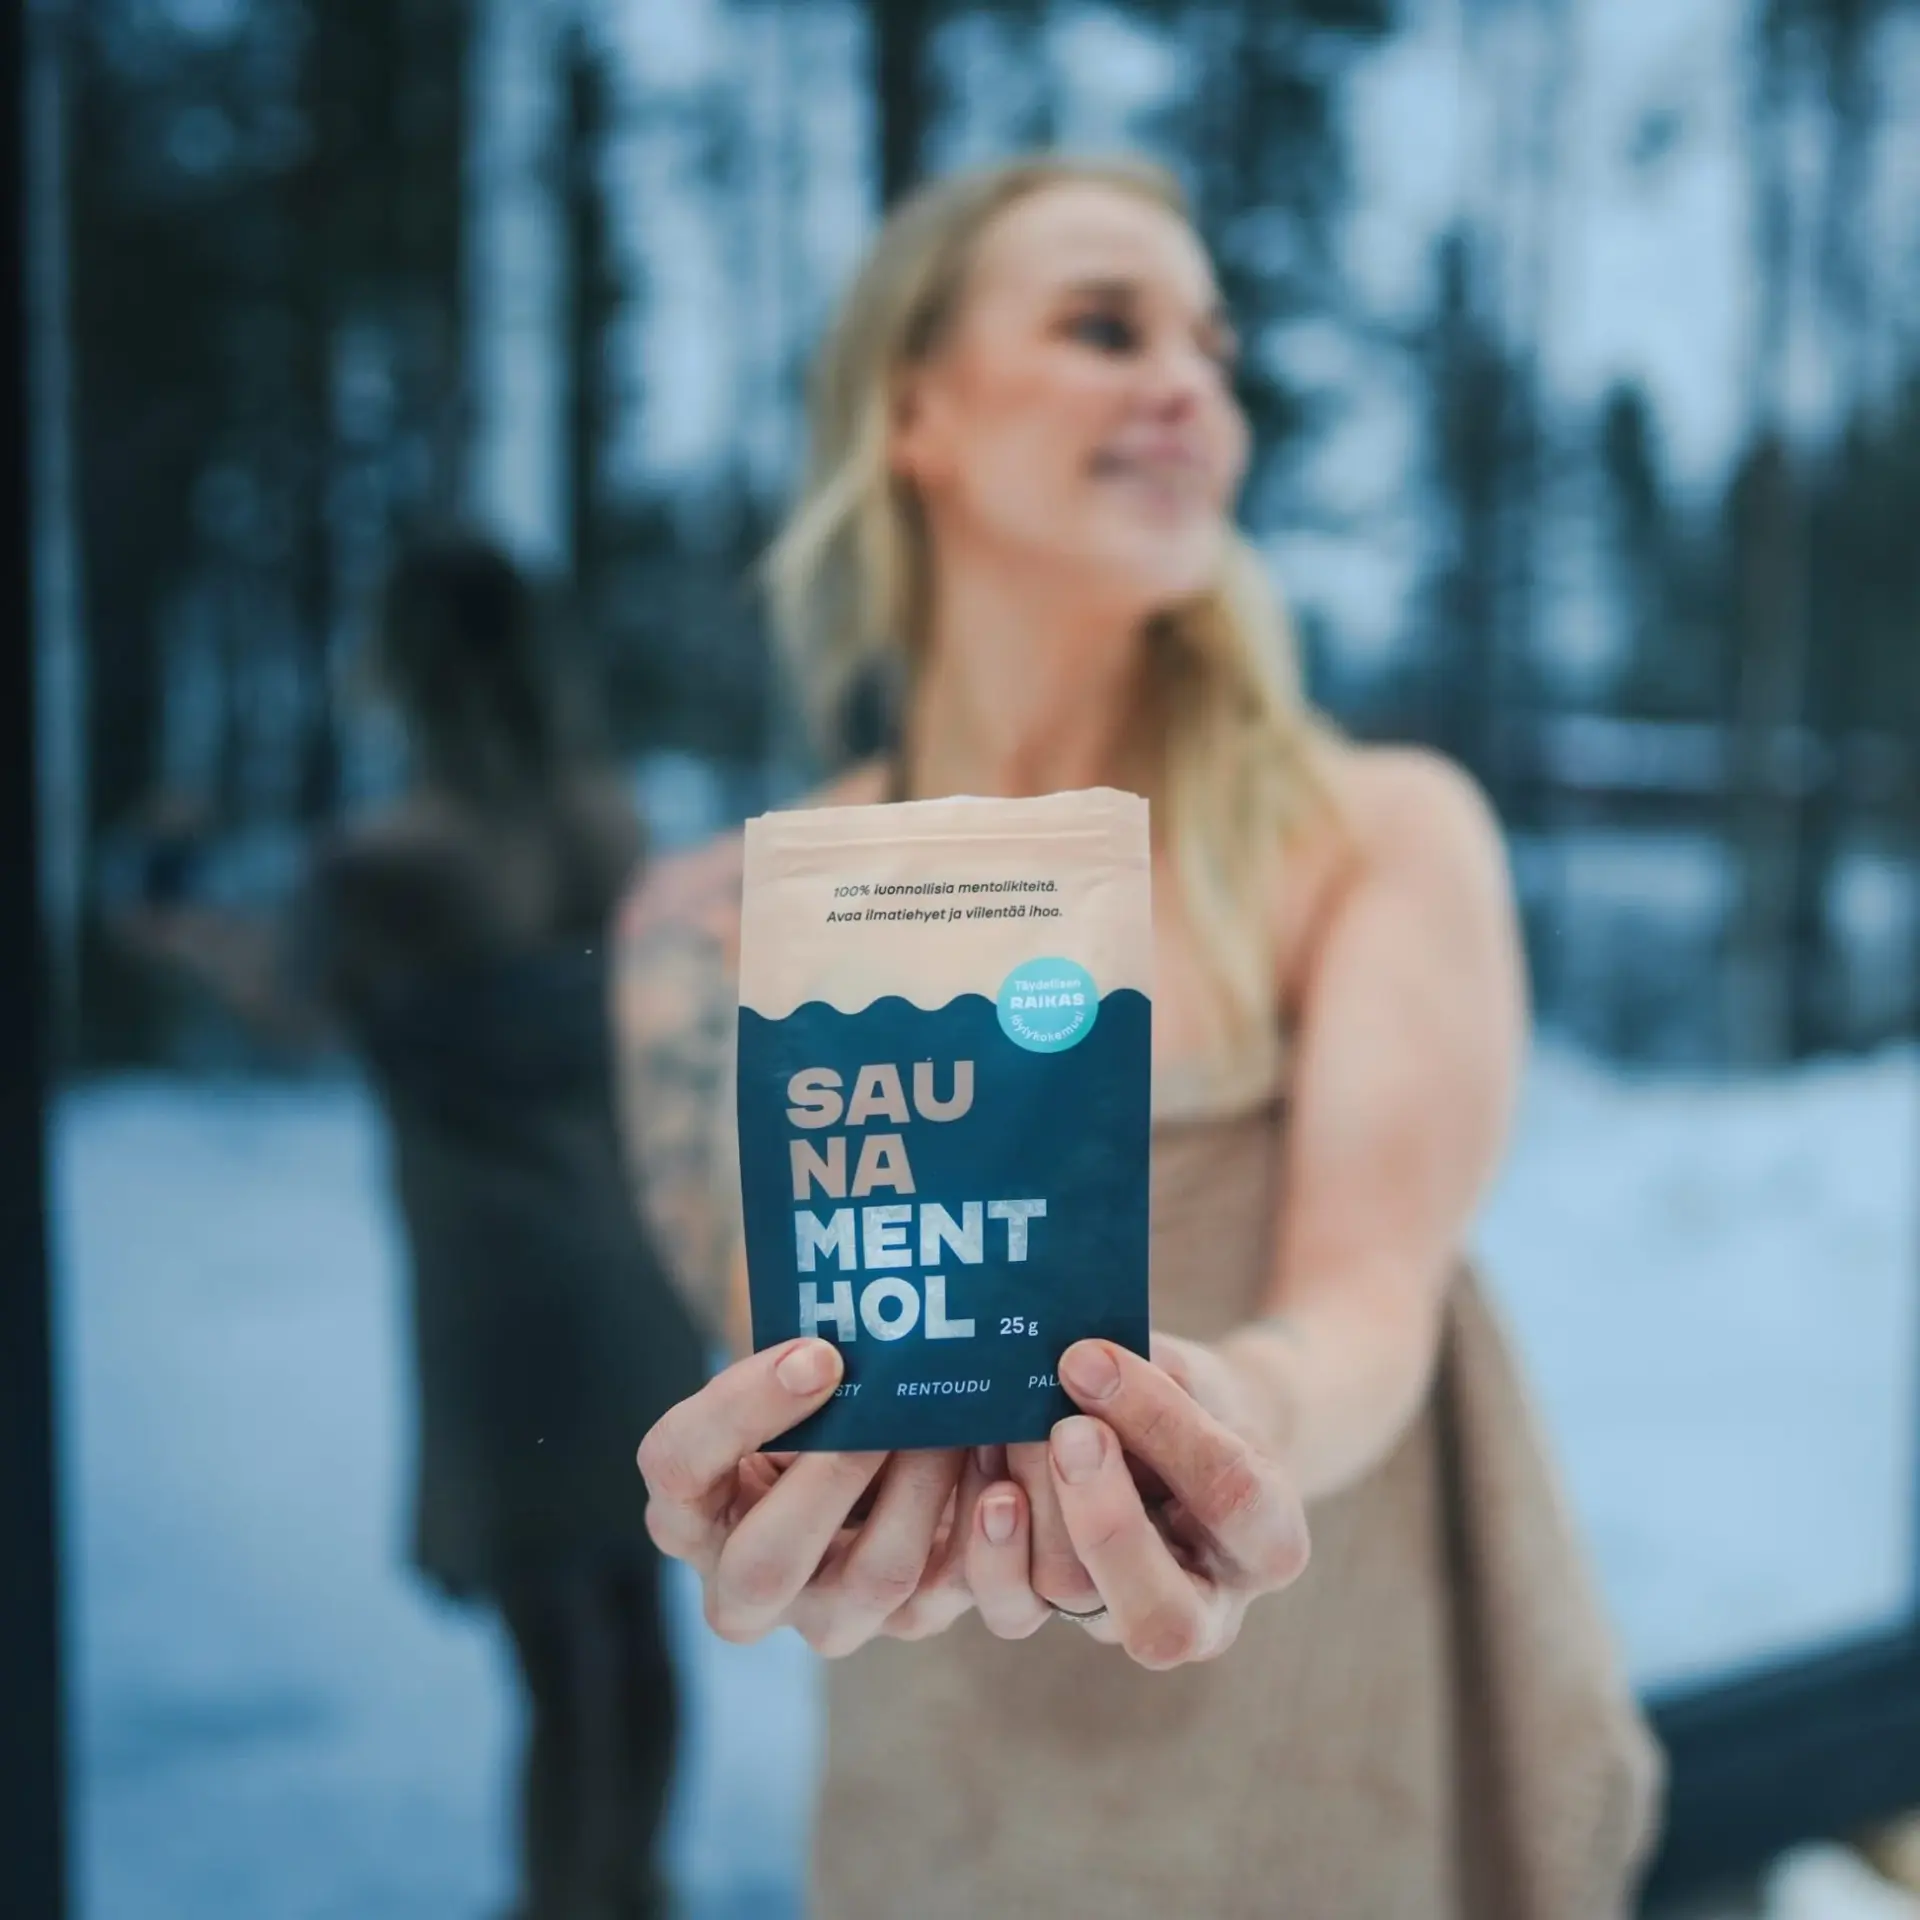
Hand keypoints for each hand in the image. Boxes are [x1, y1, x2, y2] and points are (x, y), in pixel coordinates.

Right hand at [637, 1338, 971, 1657]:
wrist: (883, 1460)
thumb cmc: (818, 1409)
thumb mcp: (786, 1386)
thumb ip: (798, 1362)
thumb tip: (860, 1311)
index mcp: (689, 1509)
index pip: (677, 1466)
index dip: (742, 1409)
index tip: (817, 1353)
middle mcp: (743, 1586)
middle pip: (764, 1561)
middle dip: (837, 1475)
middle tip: (890, 1404)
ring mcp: (825, 1617)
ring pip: (874, 1579)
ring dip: (924, 1491)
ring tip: (958, 1422)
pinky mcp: (905, 1623)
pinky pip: (950, 1596)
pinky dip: (984, 1534)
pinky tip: (1003, 1475)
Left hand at [967, 1332, 1310, 1665]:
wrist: (1176, 1435)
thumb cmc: (1191, 1399)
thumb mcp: (1192, 1377)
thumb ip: (1153, 1378)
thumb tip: (1076, 1361)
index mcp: (1267, 1543)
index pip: (1230, 1496)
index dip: (1161, 1424)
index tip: (1092, 1359)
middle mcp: (1205, 1610)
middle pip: (1161, 1614)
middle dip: (1105, 1520)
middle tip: (1065, 1431)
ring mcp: (1126, 1620)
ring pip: (1072, 1596)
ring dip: (1033, 1505)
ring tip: (1009, 1430)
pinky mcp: (1059, 1614)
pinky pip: (1013, 1607)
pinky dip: (988, 1545)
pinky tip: (986, 1475)